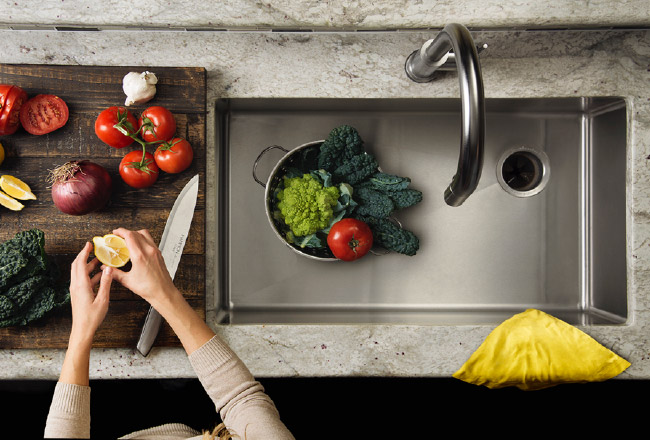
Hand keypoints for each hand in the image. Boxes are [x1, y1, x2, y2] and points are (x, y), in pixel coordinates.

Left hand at [60, 241, 111, 385]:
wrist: (82, 330)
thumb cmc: (92, 317)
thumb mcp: (103, 299)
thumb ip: (106, 282)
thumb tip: (107, 268)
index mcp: (81, 285)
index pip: (80, 263)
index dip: (84, 252)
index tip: (89, 244)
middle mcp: (76, 285)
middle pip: (77, 266)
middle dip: (85, 256)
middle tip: (94, 249)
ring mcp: (76, 290)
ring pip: (80, 272)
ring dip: (88, 265)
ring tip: (100, 261)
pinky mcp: (78, 294)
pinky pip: (83, 280)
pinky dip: (90, 274)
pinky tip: (100, 275)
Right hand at [109, 227, 213, 354]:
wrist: (164, 292)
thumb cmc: (149, 288)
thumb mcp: (128, 281)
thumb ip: (115, 273)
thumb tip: (106, 268)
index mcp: (140, 256)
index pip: (130, 236)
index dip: (121, 231)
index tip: (115, 232)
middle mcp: (149, 251)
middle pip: (137, 233)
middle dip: (126, 232)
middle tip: (119, 237)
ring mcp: (156, 251)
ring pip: (145, 235)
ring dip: (136, 234)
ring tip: (128, 240)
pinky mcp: (159, 254)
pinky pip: (150, 241)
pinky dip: (142, 240)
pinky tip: (137, 247)